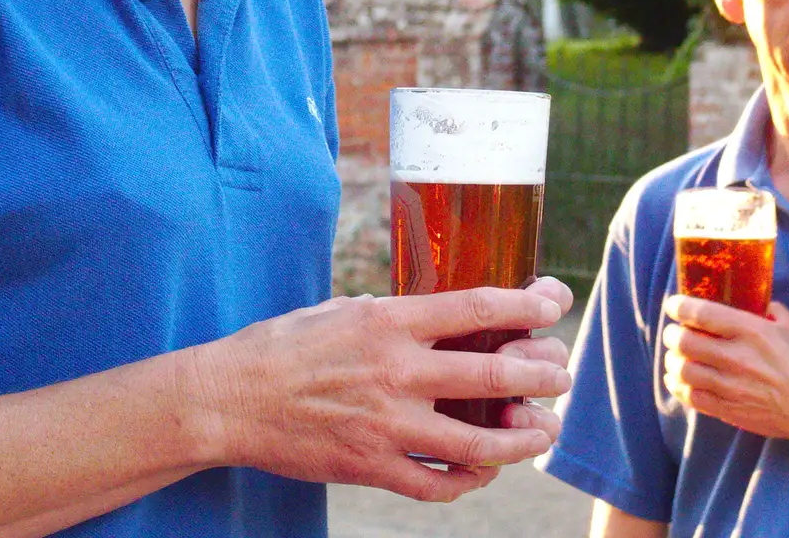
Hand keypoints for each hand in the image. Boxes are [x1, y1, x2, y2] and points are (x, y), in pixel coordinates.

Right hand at [201, 282, 573, 501]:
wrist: (229, 399)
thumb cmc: (284, 345)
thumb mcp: (343, 309)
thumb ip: (395, 316)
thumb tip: (440, 317)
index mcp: (388, 320)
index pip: (476, 307)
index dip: (527, 306)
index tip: (554, 302)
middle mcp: (394, 371)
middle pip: (492, 375)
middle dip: (540, 374)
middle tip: (559, 373)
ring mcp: (384, 425)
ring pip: (477, 443)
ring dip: (521, 438)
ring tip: (542, 431)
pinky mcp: (369, 467)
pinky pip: (435, 485)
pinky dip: (469, 481)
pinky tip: (483, 470)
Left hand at [661, 296, 788, 448]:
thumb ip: (768, 310)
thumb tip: (751, 299)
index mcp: (752, 331)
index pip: (702, 313)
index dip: (679, 307)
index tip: (673, 305)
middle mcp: (738, 357)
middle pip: (685, 342)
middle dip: (672, 335)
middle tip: (673, 333)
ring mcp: (733, 387)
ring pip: (683, 371)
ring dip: (673, 361)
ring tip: (674, 357)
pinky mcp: (732, 411)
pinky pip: (693, 398)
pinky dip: (679, 387)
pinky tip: (677, 381)